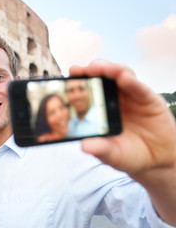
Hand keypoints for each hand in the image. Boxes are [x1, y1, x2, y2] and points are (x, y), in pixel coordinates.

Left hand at [70, 59, 175, 224]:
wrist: (158, 159)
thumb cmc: (130, 154)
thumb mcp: (113, 155)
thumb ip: (100, 150)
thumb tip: (84, 147)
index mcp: (100, 109)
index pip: (87, 91)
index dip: (78, 82)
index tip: (69, 77)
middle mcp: (113, 99)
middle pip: (101, 78)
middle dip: (91, 71)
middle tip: (81, 70)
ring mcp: (130, 97)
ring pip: (119, 76)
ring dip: (109, 69)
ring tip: (99, 68)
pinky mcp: (148, 99)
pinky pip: (139, 87)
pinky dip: (131, 81)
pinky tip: (123, 77)